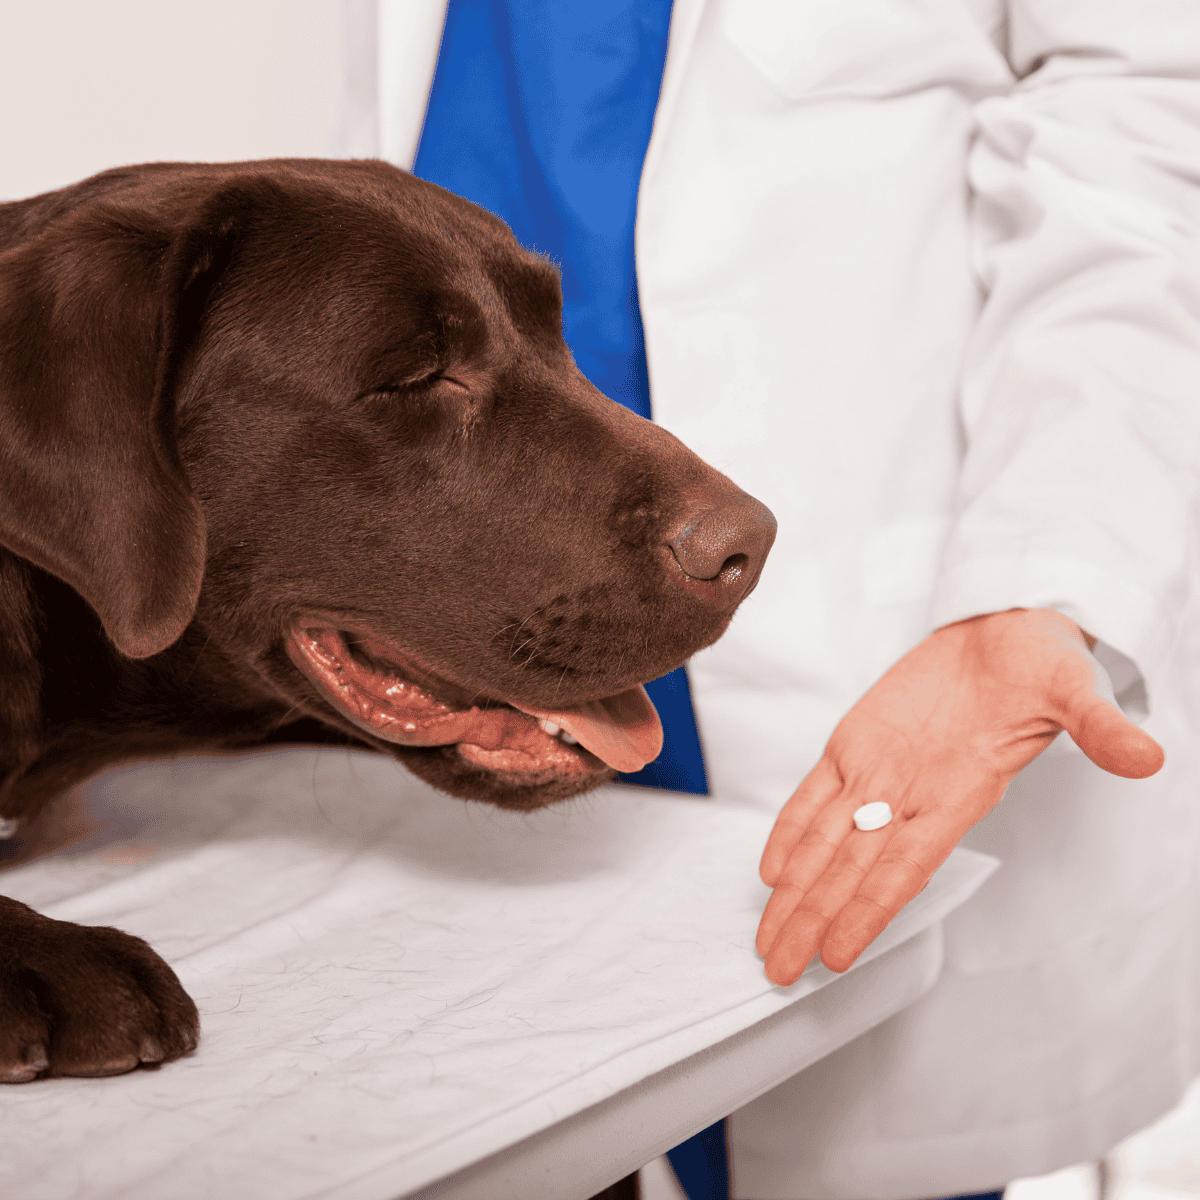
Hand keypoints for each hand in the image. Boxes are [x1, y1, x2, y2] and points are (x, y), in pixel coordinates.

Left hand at [755, 608, 1163, 985]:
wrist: (1002, 629)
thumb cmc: (1036, 661)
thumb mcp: (1073, 686)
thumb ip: (1099, 725)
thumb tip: (1146, 756)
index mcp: (958, 792)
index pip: (904, 866)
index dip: (867, 910)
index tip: (836, 954)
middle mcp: (912, 793)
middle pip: (852, 869)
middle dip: (812, 919)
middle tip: (779, 967)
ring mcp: (878, 770)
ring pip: (826, 841)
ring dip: (795, 890)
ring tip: (769, 937)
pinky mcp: (856, 742)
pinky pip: (816, 794)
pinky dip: (792, 828)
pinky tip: (771, 868)